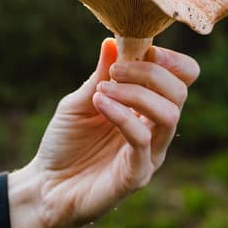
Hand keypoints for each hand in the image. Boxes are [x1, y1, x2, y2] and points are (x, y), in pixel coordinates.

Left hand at [8, 38, 198, 227]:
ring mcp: (149, 154)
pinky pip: (141, 140)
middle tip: (115, 71)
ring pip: (168, 115)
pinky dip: (122, 115)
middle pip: (179, 92)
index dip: (171, 60)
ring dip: (136, 93)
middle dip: (150, 73)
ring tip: (103, 89)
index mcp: (147, 109)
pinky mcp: (137, 175)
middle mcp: (155, 130)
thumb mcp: (79, 101)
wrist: (45, 186)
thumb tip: (112, 41)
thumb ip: (99, 75)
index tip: (143, 49)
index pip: (182, 79)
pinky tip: (100, 103)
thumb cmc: (65, 144)